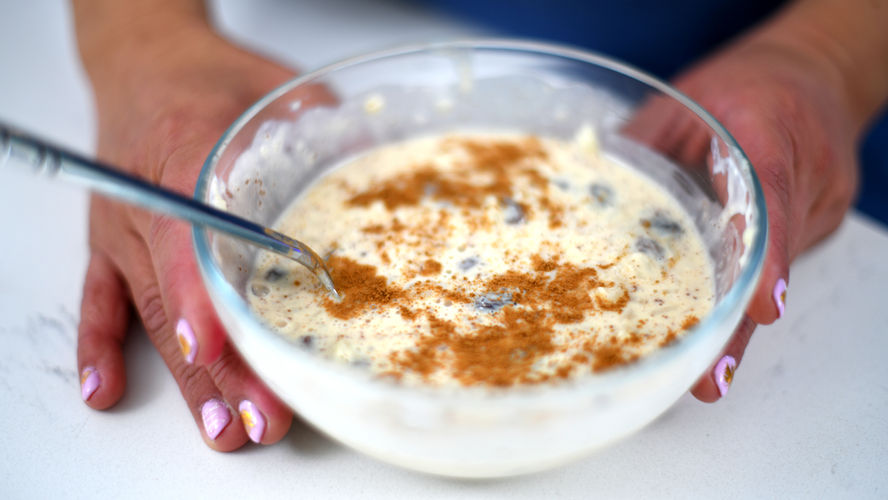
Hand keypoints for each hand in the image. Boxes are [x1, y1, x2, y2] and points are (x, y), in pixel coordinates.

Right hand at [75, 24, 305, 448]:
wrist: (144, 61)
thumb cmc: (211, 78)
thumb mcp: (277, 88)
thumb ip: (323, 129)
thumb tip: (385, 165)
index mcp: (186, 152)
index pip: (190, 235)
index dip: (203, 296)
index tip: (213, 346)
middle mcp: (148, 200)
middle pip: (181, 294)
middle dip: (222, 366)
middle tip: (261, 417)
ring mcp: (123, 228)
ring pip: (152, 314)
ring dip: (188, 377)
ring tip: (224, 427)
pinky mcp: (110, 244)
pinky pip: (99, 302)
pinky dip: (101, 346)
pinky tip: (110, 389)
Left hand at [665, 33, 857, 400]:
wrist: (808, 72)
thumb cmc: (743, 85)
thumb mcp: (683, 102)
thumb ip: (644, 145)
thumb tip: (585, 189)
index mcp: (770, 128)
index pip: (771, 192)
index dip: (765, 253)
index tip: (762, 305)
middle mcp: (806, 171)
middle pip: (774, 254)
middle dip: (741, 322)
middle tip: (713, 375)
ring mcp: (818, 201)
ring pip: (776, 269)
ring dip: (740, 322)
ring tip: (710, 373)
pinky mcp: (814, 221)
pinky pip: (776, 263)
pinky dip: (745, 297)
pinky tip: (719, 331)